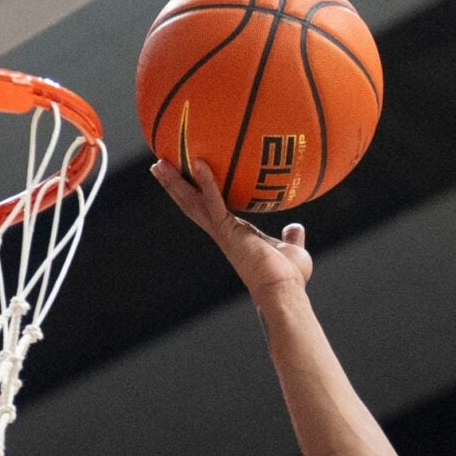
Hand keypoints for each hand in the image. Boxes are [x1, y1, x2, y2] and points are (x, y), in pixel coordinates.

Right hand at [151, 159, 311, 297]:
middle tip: (159, 165)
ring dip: (176, 182)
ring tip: (160, 163)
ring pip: (193, 202)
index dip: (195, 193)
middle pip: (191, 203)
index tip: (185, 178)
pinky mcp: (229, 231)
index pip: (208, 208)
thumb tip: (295, 228)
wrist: (283, 292)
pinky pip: (215, 202)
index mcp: (233, 234)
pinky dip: (207, 182)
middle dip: (175, 185)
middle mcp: (222, 232)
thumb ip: (291, 237)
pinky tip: (199, 162)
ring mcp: (223, 232)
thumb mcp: (291, 250)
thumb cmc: (288, 277)